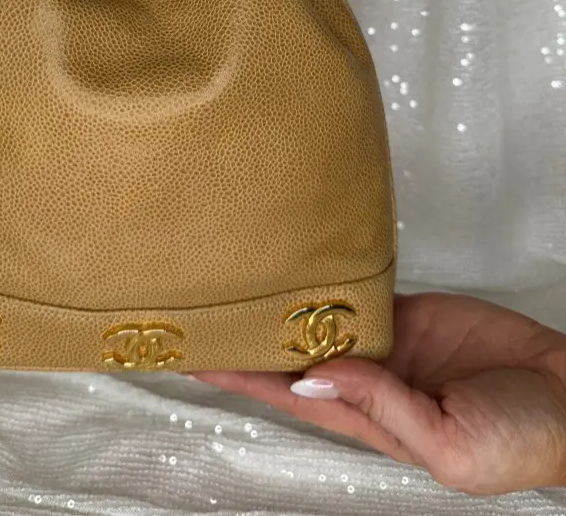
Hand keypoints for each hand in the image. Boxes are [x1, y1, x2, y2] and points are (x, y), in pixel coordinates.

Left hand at [196, 293, 565, 495]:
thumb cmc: (519, 441)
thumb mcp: (448, 444)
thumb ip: (382, 406)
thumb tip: (315, 376)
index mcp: (366, 421)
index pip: (285, 395)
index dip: (237, 377)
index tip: (191, 357)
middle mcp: (365, 380)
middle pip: (290, 353)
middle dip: (245, 335)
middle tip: (195, 307)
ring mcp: (386, 343)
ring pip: (319, 318)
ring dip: (281, 304)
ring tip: (232, 279)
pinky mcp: (409, 313)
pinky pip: (359, 293)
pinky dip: (326, 282)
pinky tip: (295, 267)